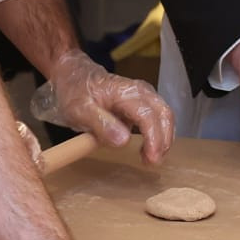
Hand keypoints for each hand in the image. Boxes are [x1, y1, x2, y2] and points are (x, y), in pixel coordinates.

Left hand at [37, 52, 174, 163]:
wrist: (75, 76)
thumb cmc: (75, 92)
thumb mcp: (78, 110)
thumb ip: (100, 124)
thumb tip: (123, 141)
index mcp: (124, 91)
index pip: (148, 115)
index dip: (153, 138)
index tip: (150, 158)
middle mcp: (140, 91)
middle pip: (164, 114)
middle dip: (163, 141)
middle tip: (153, 163)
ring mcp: (144, 96)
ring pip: (165, 116)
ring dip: (163, 139)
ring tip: (149, 159)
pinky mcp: (143, 103)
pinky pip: (158, 118)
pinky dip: (158, 135)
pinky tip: (148, 150)